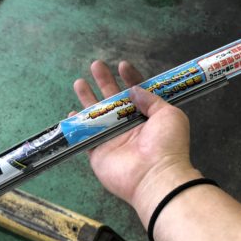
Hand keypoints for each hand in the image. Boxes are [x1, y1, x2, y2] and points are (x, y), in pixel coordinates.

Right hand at [72, 60, 200, 225]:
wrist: (155, 175)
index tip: (122, 65)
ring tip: (79, 82)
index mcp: (148, 117)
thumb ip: (151, 99)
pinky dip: (78, 126)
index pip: (137, 93)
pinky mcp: (99, 153)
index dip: (130, 78)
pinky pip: (86, 137)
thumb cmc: (167, 144)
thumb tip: (134, 89)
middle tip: (96, 65)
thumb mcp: (169, 114)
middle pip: (113, 100)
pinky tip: (71, 113)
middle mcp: (130, 126)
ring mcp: (113, 139)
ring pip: (97, 115)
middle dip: (105, 82)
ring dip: (88, 98)